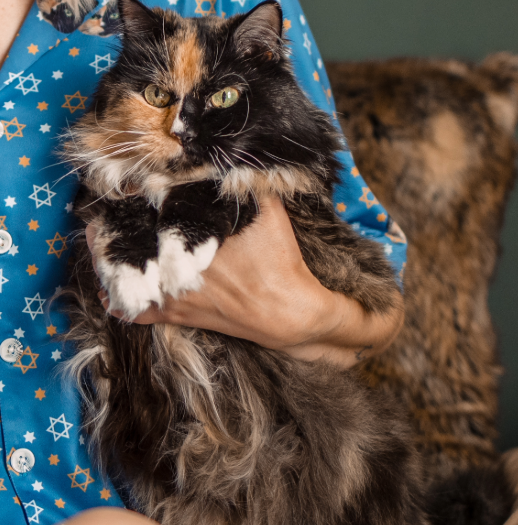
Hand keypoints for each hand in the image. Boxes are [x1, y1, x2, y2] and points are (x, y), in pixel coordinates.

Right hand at [87, 195, 402, 365]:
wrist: (128, 222)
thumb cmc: (206, 205)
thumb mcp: (266, 194)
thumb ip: (293, 191)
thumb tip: (310, 169)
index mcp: (294, 306)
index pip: (363, 329)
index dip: (389, 318)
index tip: (397, 303)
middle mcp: (266, 332)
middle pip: (334, 355)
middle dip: (361, 337)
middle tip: (373, 311)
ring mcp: (225, 332)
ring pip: (291, 355)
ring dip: (317, 340)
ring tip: (331, 313)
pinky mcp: (187, 324)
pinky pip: (242, 340)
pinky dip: (267, 336)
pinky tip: (264, 311)